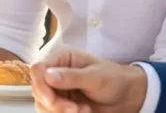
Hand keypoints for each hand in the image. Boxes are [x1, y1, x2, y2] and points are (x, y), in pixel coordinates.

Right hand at [31, 47, 146, 112]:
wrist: (127, 96)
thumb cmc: (114, 79)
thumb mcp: (96, 77)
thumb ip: (72, 77)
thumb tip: (48, 75)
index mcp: (62, 58)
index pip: (38, 69)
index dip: (41, 86)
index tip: (51, 100)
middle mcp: (55, 72)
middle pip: (38, 90)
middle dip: (55, 104)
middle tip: (75, 110)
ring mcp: (57, 89)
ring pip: (42, 104)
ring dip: (60, 112)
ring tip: (83, 111)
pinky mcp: (61, 104)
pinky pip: (51, 112)